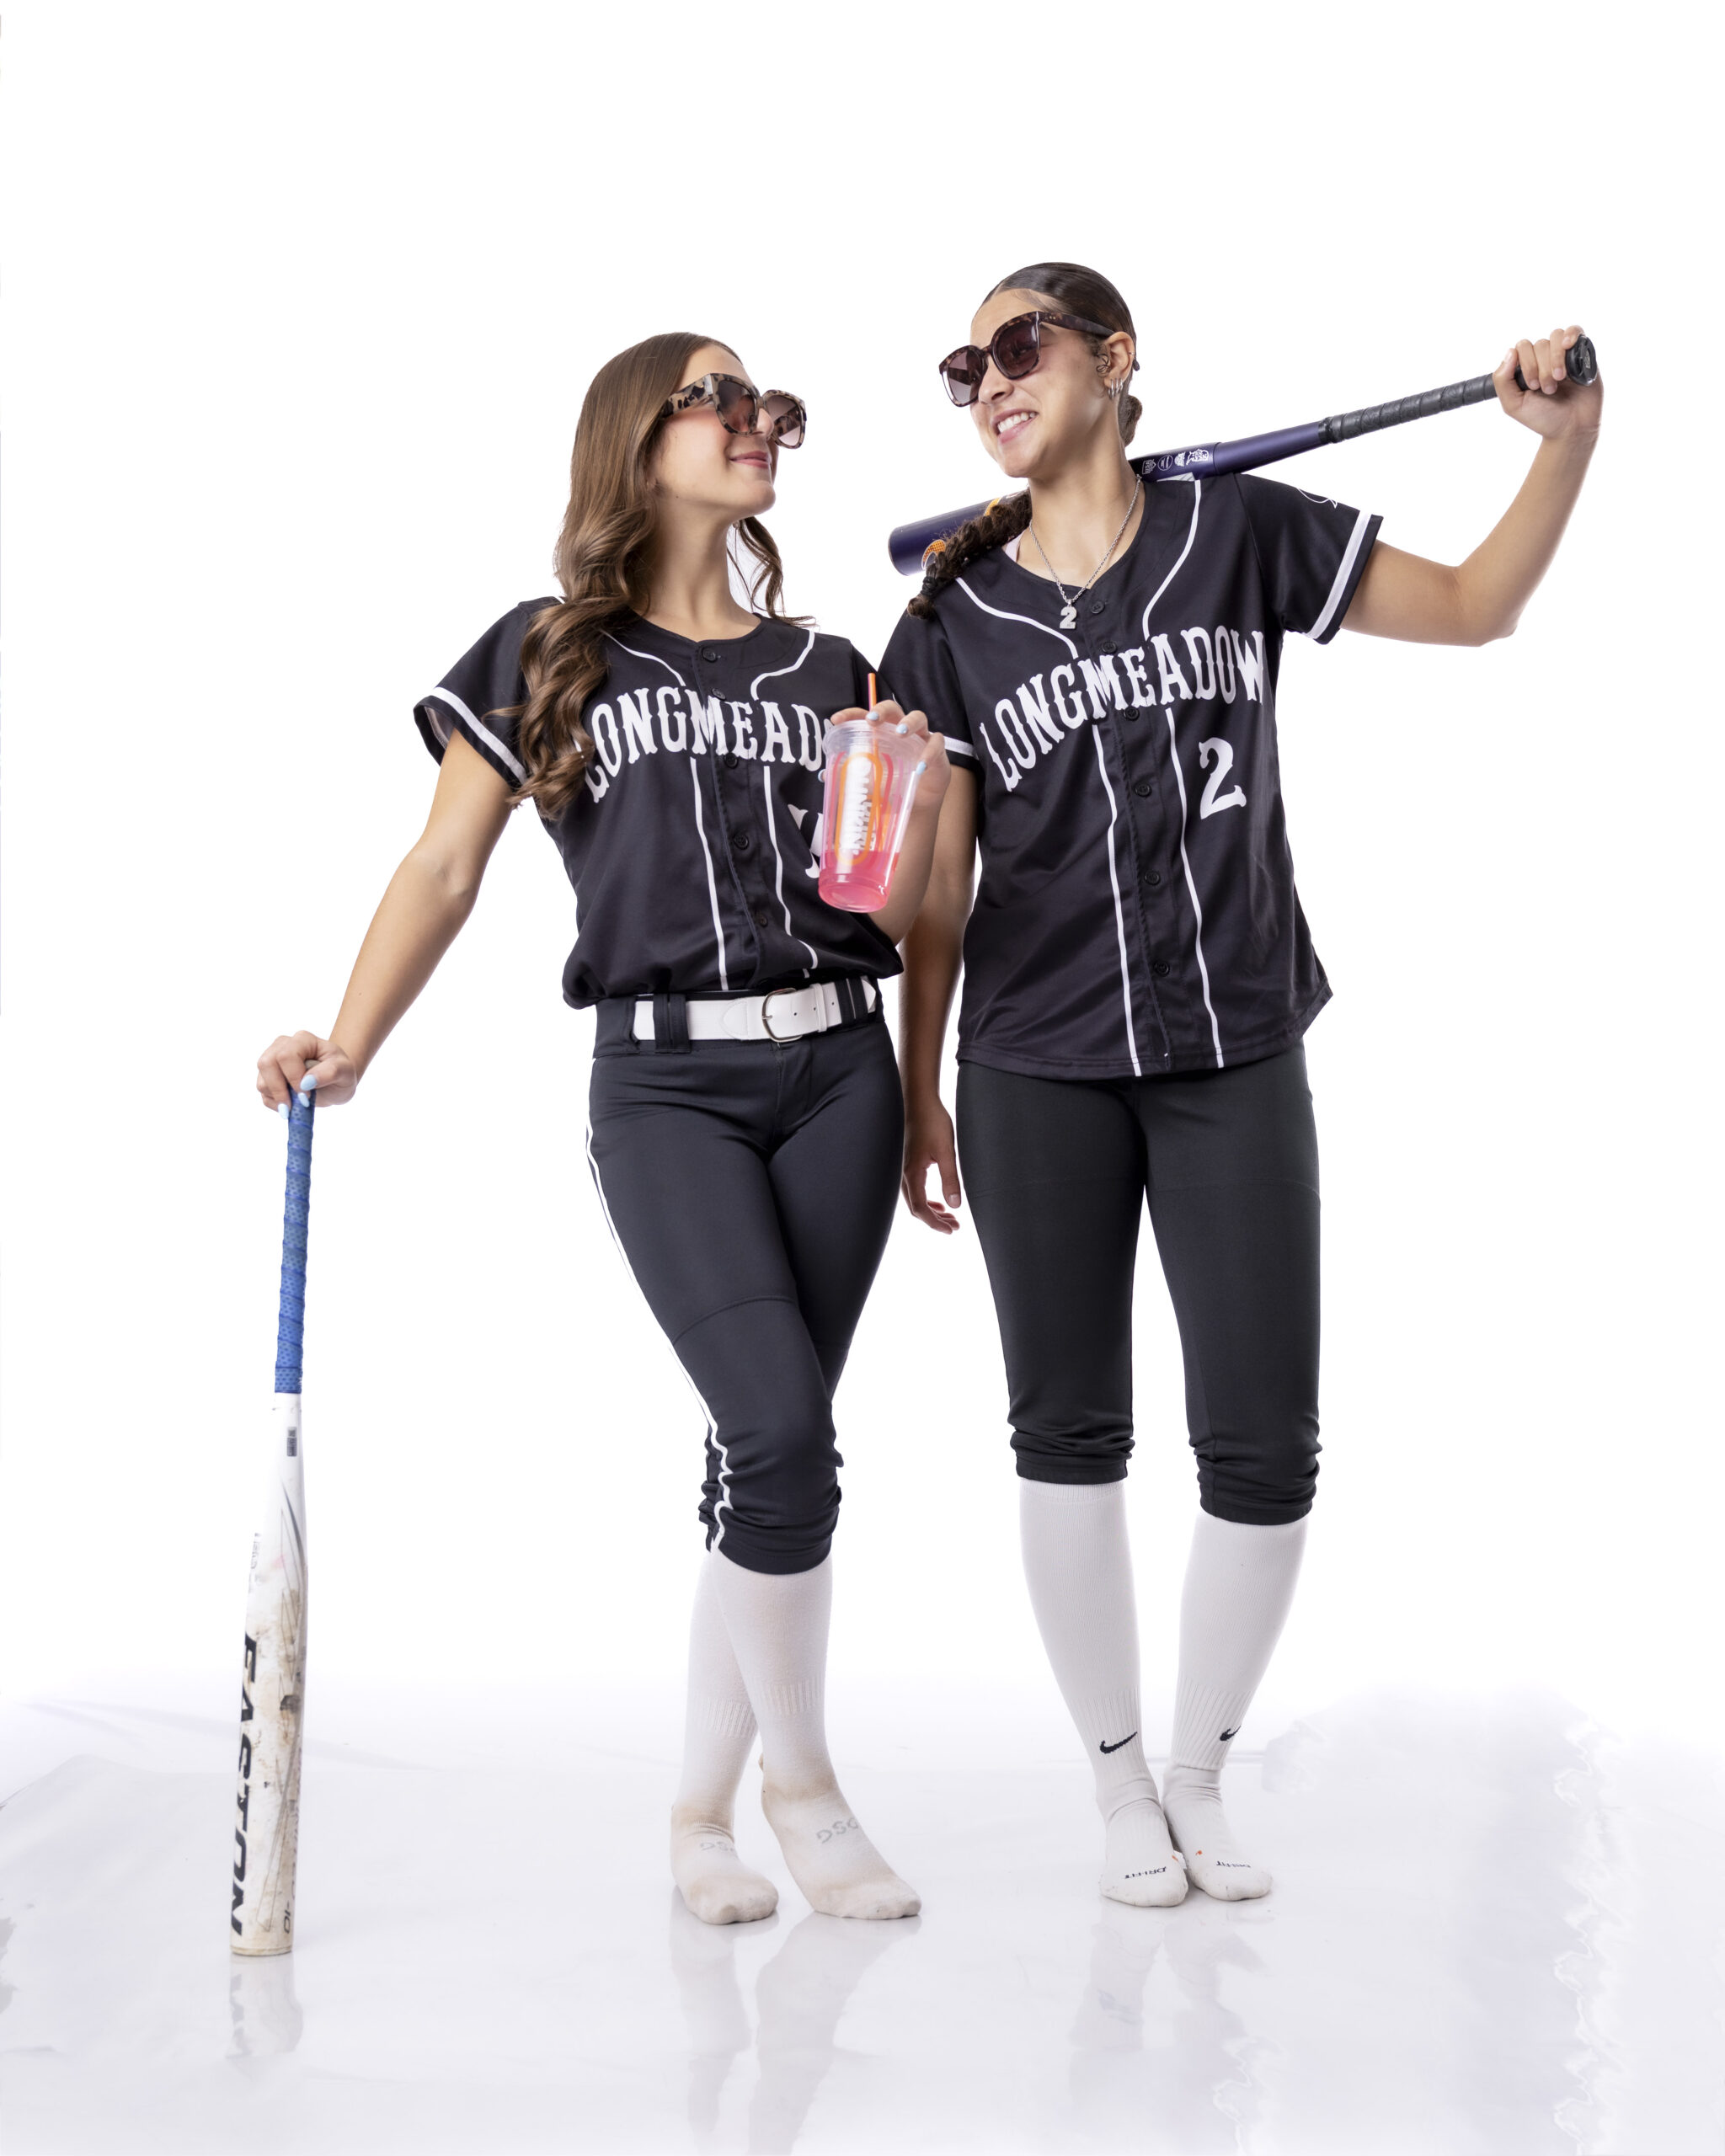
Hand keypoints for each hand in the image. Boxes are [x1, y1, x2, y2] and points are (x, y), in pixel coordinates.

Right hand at [256, 1031, 357, 1111]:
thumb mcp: (345, 1071)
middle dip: (279, 1089)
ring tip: (298, 1105)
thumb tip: (306, 1082)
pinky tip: (292, 1105)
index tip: (307, 1095)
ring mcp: (272, 1061)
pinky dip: (276, 1104)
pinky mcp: (268, 1078)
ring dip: (278, 1098)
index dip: (293, 1077)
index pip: (286, 1055)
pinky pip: (263, 1093)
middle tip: (296, 1105)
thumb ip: (330, 1072)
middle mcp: (282, 1046)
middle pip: (266, 1064)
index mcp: (303, 1040)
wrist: (335, 1080)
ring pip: (262, 1081)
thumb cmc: (340, 1071)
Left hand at [830, 699, 952, 807]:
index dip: (851, 714)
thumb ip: (851, 774)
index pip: (865, 715)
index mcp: (881, 732)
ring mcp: (920, 736)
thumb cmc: (891, 783)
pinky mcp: (937, 749)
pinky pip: (936, 744)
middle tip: (872, 719)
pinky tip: (920, 767)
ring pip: (918, 717)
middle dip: (882, 710)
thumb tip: (825, 774)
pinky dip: (928, 754)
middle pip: (893, 708)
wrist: (917, 802)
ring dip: (908, 722)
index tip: (836, 719)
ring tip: (900, 733)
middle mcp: (900, 728)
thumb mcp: (869, 780)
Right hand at [902, 1095, 961, 1231]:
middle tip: (955, 1226)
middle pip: (915, 1208)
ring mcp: (903, 1168)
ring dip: (931, 1211)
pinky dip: (926, 1199)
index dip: (935, 1223)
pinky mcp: (908, 1162)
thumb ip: (950, 1178)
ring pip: (914, 1199)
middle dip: (934, 1220)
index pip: (920, 1209)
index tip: (951, 1230)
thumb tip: (955, 1205)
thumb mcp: (946, 1151)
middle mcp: (903, 1174)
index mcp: (912, 1173)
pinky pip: (914, 1189)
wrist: (919, 1100)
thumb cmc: (932, 1121)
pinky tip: (939, 1199)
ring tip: (950, 1216)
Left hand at [1495, 325, 1601, 441]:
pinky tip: (1567, 346)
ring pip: (1555, 337)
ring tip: (1560, 379)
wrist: (1572, 428)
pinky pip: (1575, 330)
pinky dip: (1571, 335)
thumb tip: (1510, 351)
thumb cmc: (1544, 418)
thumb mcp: (1514, 405)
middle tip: (1548, 389)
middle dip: (1542, 368)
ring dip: (1556, 359)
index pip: (1522, 347)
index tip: (1533, 386)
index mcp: (1526, 367)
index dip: (1527, 364)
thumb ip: (1503, 380)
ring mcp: (1563, 355)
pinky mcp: (1582, 354)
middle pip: (1539, 344)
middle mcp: (1544, 358)